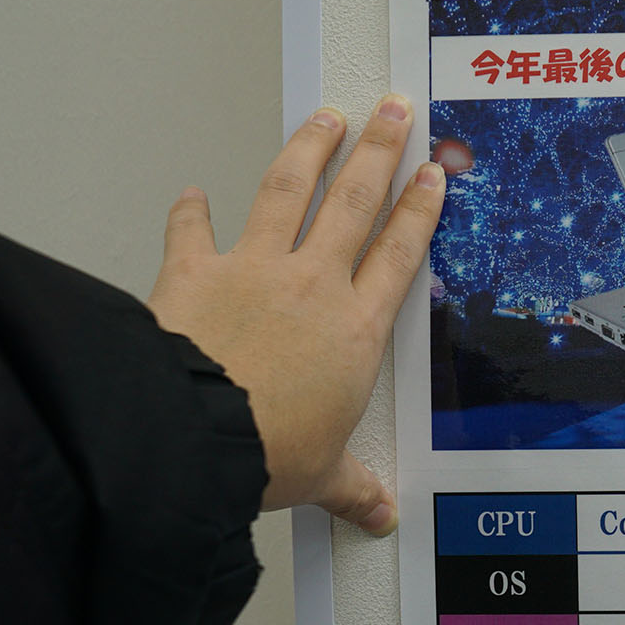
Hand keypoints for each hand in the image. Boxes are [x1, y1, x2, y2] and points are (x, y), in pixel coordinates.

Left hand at [147, 95, 444, 534]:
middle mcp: (313, 285)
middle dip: (379, 150)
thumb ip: (353, 486)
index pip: (400, 253)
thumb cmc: (266, 451)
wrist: (197, 436)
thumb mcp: (323, 474)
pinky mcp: (196, 271)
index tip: (432, 176)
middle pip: (355, 201)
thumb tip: (378, 513)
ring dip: (310, 146)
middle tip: (392, 112)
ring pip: (289, 188)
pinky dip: (192, 209)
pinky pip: (194, 229)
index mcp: (357, 330)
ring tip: (326, 115)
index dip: (419, 210)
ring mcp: (254, 269)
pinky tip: (194, 191)